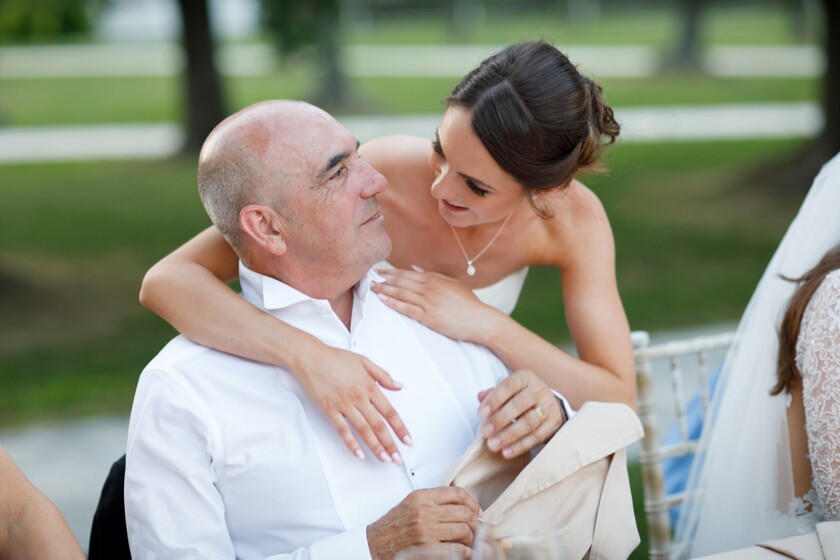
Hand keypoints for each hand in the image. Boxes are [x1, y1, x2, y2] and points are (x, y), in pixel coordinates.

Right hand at [296, 342, 411, 462]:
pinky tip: (359, 454)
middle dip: (390, 444)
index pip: (389, 412)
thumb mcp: (364, 361)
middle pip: (378, 425)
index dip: (400, 428)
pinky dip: (351, 443)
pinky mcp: (329, 410)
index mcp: (369, 386)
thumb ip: (383, 375)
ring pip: (363, 430)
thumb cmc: (336, 358)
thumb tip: (399, 387)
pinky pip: (342, 430)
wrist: (310, 357)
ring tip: (384, 459)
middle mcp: (359, 397)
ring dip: (375, 446)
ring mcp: (344, 405)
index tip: (408, 441)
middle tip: (398, 459)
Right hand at [367, 487, 479, 559]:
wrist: (374, 545)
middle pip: (464, 512)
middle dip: (474, 523)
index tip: (476, 512)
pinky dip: (465, 553)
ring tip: (466, 543)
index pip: (457, 493)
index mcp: (421, 496)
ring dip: (470, 539)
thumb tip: (464, 505)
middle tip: (473, 530)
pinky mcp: (427, 549)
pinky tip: (462, 553)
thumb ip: (434, 501)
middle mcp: (423, 511)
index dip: (472, 502)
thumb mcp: (411, 504)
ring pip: (464, 531)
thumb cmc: (393, 527)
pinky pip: (458, 550)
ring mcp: (425, 530)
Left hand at [371, 267, 499, 343]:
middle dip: (384, 279)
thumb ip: (434, 275)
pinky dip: (393, 303)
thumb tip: (416, 269)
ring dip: (385, 290)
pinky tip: (383, 300)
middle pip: (401, 281)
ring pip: (401, 293)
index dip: (391, 272)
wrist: (481, 320)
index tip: (379, 271)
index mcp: (435, 279)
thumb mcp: (453, 283)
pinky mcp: (429, 316)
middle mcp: (429, 288)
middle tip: (369, 278)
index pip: (407, 274)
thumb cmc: (469, 303)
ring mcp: (428, 302)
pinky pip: (407, 308)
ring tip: (372, 288)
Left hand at [477, 370, 563, 458]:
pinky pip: (536, 437)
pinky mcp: (554, 423)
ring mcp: (549, 406)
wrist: (548, 404)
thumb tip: (481, 398)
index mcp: (525, 378)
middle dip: (500, 419)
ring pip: (529, 422)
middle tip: (486, 432)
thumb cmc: (520, 397)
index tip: (481, 413)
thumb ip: (493, 394)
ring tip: (493, 444)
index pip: (509, 386)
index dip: (494, 400)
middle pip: (519, 405)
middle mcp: (538, 389)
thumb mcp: (507, 391)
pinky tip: (507, 452)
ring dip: (509, 435)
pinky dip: (520, 446)